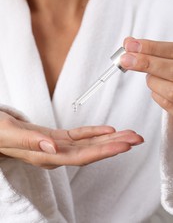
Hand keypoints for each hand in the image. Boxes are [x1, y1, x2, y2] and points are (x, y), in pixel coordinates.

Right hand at [0, 111, 142, 168]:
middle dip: (115, 145)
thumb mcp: (8, 132)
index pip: (80, 156)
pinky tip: (106, 130)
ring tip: (128, 134)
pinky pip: (78, 136)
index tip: (123, 146)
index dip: (103, 151)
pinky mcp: (55, 137)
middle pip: (91, 151)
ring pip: (88, 143)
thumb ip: (30, 140)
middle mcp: (55, 153)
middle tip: (136, 139)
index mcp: (45, 155)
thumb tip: (53, 148)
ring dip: (109, 138)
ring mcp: (56, 145)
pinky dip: (93, 132)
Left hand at [120, 37, 172, 114]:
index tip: (131, 45)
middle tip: (125, 60)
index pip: (171, 50)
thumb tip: (129, 43)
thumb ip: (153, 51)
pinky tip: (161, 88)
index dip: (151, 48)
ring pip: (164, 88)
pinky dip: (157, 93)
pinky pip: (164, 102)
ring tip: (156, 76)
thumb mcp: (169, 57)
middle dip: (145, 63)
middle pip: (169, 70)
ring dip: (152, 81)